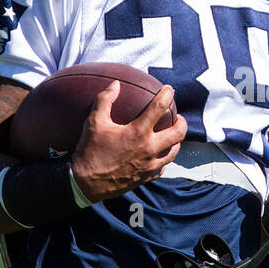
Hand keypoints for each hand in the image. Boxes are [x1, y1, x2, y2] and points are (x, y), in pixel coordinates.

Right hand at [69, 82, 186, 203]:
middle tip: (178, 117)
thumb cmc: (89, 151)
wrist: (86, 183)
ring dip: (176, 142)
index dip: (167, 95)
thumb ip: (104, 100)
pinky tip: (159, 155)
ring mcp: (150, 165)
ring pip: (174, 152)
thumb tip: (115, 84)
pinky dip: (163, 159)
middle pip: (178, 133)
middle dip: (182, 122)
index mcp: (138, 132)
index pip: (159, 107)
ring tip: (172, 135)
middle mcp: (149, 149)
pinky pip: (162, 168)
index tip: (169, 89)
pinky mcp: (146, 177)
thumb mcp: (93, 122)